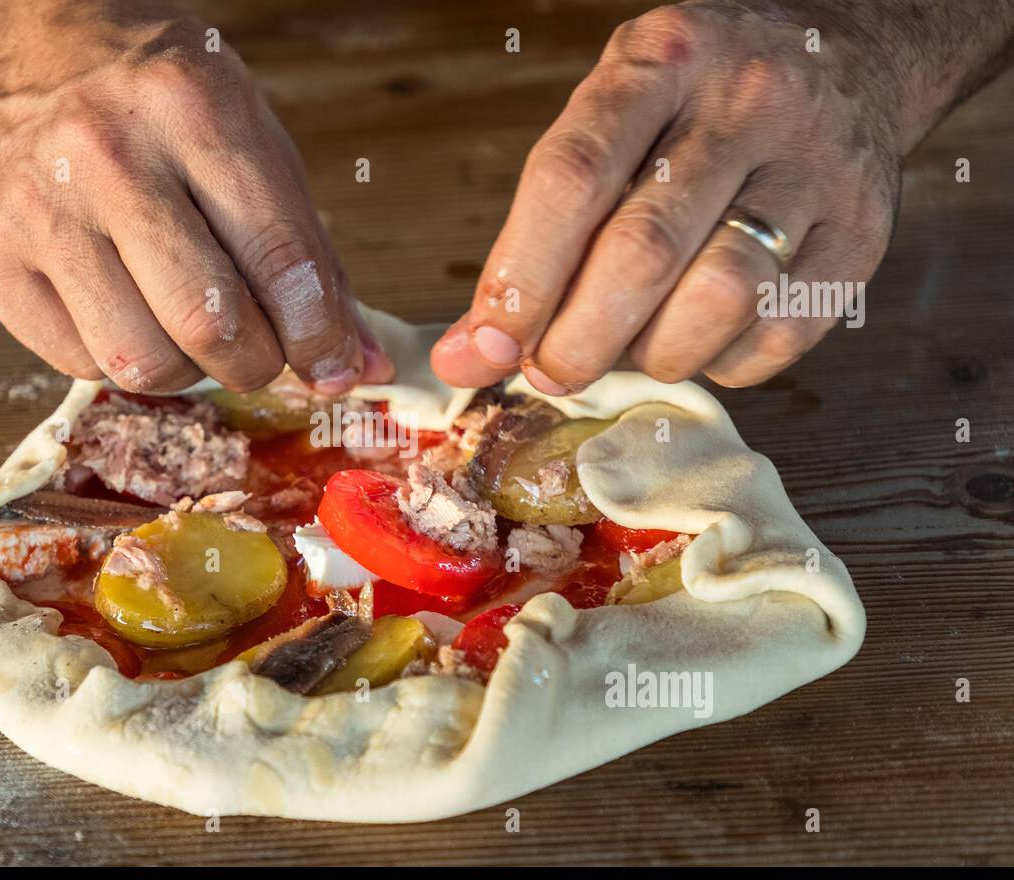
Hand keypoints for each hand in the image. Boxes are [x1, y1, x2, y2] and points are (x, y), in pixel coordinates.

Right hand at [0, 0, 392, 393]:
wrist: (31, 42)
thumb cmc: (161, 97)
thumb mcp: (253, 141)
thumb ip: (308, 256)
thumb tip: (356, 366)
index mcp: (193, 107)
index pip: (277, 258)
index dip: (318, 336)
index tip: (335, 369)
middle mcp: (106, 153)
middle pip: (207, 325)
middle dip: (256, 364)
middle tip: (262, 353)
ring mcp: (34, 205)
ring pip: (138, 361)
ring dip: (187, 370)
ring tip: (189, 328)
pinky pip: (77, 361)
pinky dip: (120, 357)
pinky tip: (126, 310)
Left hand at [431, 1, 909, 391]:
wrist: (849, 55)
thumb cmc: (695, 106)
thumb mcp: (608, 119)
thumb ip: (535, 228)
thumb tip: (468, 354)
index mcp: (660, 61)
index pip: (572, 178)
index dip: (521, 278)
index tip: (486, 346)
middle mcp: (746, 102)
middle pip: (643, 251)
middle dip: (578, 340)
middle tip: (549, 372)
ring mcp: (816, 167)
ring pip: (720, 298)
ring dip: (653, 354)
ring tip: (631, 349)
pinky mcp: (863, 233)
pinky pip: (779, 334)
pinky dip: (722, 363)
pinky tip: (700, 340)